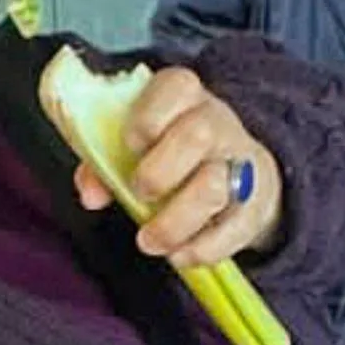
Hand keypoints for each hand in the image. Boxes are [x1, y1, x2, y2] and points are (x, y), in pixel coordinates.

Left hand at [73, 66, 283, 267]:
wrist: (235, 167)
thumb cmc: (169, 150)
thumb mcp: (134, 143)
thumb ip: (102, 162)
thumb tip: (92, 195)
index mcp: (183, 96)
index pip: (176, 87)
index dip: (149, 118)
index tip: (131, 144)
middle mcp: (217, 123)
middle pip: (197, 135)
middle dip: (159, 171)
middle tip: (139, 192)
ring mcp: (239, 163)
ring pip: (214, 186)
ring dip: (175, 222)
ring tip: (149, 241)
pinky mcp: (253, 206)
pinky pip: (234, 228)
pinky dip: (204, 248)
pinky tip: (180, 256)